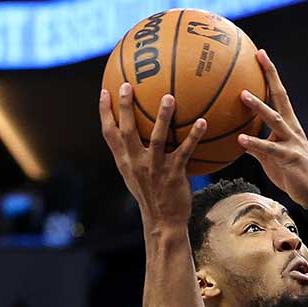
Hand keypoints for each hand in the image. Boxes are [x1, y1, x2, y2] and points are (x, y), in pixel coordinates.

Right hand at [100, 84, 207, 228]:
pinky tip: (203, 121)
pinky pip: (185, 152)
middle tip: (127, 85)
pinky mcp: (173, 174)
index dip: (105, 112)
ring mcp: (154, 168)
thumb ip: (132, 154)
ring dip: (163, 117)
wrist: (163, 221)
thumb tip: (133, 132)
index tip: (104, 91)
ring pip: (157, 138)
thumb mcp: (134, 176)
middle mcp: (136, 163)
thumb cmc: (151, 195)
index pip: (109, 134)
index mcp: (124, 162)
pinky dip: (193, 136)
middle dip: (125, 107)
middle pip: (127, 131)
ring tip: (169, 97)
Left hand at [237, 50, 307, 208]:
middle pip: (281, 97)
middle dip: (270, 76)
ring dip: (259, 106)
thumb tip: (239, 140)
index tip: (261, 55)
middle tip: (258, 58)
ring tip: (243, 95)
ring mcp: (292, 142)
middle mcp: (292, 128)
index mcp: (289, 124)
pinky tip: (240, 140)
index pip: (279, 94)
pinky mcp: (289, 158)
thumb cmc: (291, 172)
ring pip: (275, 119)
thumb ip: (257, 146)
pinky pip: (270, 149)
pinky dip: (255, 144)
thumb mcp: (270, 157)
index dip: (271, 75)